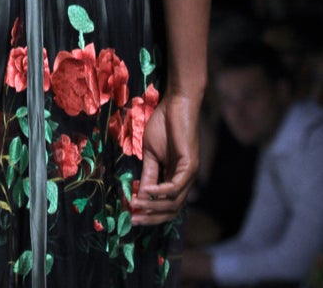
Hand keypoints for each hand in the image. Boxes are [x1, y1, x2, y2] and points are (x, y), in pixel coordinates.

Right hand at [130, 92, 200, 225]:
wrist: (176, 103)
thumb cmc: (163, 124)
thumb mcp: (151, 153)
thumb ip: (148, 174)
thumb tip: (139, 194)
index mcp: (176, 177)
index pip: (165, 205)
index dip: (149, 213)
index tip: (131, 214)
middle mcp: (185, 180)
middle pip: (171, 210)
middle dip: (151, 217)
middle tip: (132, 219)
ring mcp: (190, 174)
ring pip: (174, 203)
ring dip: (154, 207)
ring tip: (136, 204)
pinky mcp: (191, 165)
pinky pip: (176, 187)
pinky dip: (161, 192)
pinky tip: (146, 191)